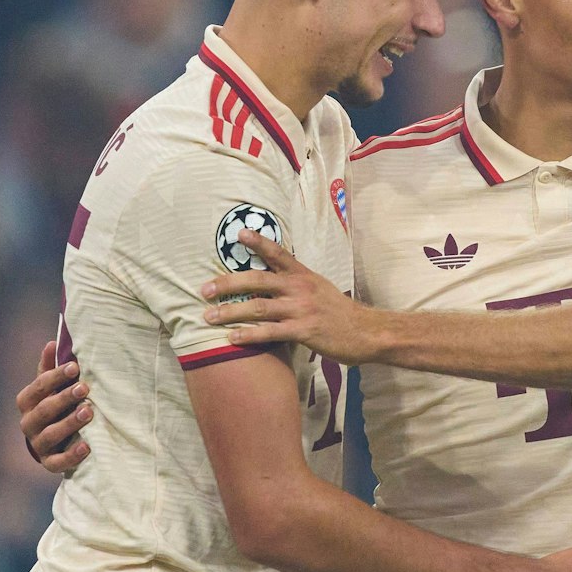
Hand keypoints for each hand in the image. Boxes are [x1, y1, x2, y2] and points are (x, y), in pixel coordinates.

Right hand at [17, 341, 91, 473]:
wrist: (55, 442)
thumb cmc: (56, 406)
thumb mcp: (51, 388)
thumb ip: (50, 369)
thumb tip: (52, 342)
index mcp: (27, 402)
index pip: (37, 388)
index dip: (54, 377)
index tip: (74, 367)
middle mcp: (28, 424)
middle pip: (44, 410)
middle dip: (64, 398)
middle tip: (84, 388)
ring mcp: (39, 445)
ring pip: (50, 435)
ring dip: (70, 423)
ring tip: (89, 412)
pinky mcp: (50, 463)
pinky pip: (58, 462)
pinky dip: (72, 455)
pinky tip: (87, 446)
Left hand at [201, 232, 375, 360]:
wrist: (367, 332)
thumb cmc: (340, 313)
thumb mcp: (320, 289)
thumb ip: (297, 283)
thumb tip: (271, 281)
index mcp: (304, 276)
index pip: (279, 254)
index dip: (259, 242)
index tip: (239, 234)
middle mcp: (300, 289)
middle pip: (258, 280)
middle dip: (228, 283)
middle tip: (204, 290)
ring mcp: (302, 310)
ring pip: (259, 307)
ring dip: (230, 312)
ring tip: (208, 317)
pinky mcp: (304, 331)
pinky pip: (271, 332)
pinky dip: (249, 335)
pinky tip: (233, 338)